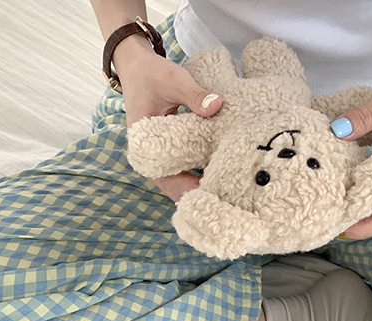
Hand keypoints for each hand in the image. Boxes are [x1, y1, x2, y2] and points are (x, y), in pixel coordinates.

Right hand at [113, 36, 222, 201]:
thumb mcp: (173, 80)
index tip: (217, 196)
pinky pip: (189, 173)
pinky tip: (226, 178)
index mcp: (145, 148)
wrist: (138, 68)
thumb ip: (195, 94)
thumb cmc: (153, 74)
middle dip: (204, 197)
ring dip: (206, 189)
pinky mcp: (172, 155)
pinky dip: (204, 176)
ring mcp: (163, 160)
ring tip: (233, 195)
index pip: (170, 182)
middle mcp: (152, 160)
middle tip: (232, 201)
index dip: (193, 192)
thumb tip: (217, 105)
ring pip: (185, 186)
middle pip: (179, 191)